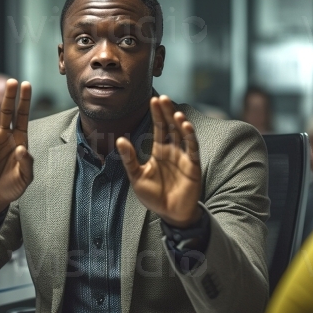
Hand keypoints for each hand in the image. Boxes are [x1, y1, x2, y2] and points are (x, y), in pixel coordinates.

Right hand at [0, 79, 32, 216]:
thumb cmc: (11, 187)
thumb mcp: (24, 178)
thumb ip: (26, 163)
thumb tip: (22, 148)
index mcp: (19, 140)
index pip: (22, 116)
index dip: (24, 101)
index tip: (27, 85)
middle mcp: (5, 136)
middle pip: (7, 113)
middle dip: (10, 98)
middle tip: (12, 81)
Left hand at [116, 95, 201, 227]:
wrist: (170, 214)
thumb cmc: (154, 196)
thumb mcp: (137, 176)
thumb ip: (129, 158)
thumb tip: (119, 139)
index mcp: (159, 151)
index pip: (159, 127)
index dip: (156, 114)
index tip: (153, 99)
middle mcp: (173, 150)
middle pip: (171, 126)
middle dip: (167, 112)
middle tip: (163, 98)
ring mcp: (184, 156)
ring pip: (182, 134)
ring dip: (179, 122)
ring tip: (174, 111)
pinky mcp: (193, 165)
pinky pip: (192, 148)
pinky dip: (190, 136)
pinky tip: (185, 125)